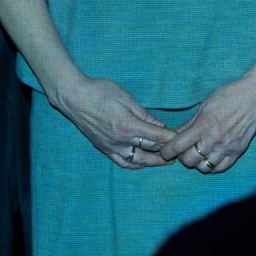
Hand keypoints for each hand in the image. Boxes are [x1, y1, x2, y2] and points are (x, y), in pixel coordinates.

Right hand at [55, 75, 175, 168]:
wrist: (73, 97)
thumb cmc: (100, 91)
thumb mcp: (126, 98)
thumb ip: (144, 114)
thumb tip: (160, 126)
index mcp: (127, 126)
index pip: (156, 137)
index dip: (170, 138)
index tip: (181, 138)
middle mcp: (119, 141)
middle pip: (149, 151)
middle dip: (165, 152)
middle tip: (178, 151)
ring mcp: (110, 147)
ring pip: (137, 161)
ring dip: (152, 162)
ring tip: (165, 161)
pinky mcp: (103, 148)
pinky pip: (122, 162)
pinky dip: (135, 164)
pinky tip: (143, 162)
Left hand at [161, 76, 255, 174]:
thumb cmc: (231, 95)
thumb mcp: (205, 105)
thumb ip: (190, 123)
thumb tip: (175, 134)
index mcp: (204, 125)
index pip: (178, 146)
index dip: (167, 151)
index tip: (166, 151)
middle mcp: (214, 139)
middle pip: (189, 160)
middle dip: (182, 156)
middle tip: (184, 149)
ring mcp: (227, 147)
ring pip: (203, 167)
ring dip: (197, 162)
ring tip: (198, 153)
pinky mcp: (238, 152)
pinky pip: (220, 168)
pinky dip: (212, 166)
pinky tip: (210, 157)